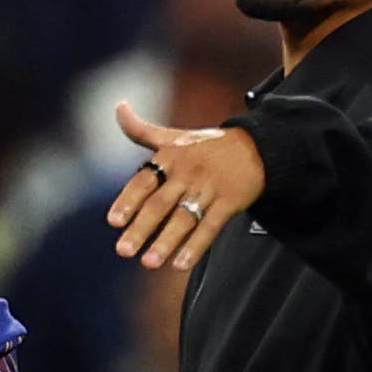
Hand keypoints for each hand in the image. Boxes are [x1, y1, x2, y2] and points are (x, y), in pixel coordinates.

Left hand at [108, 103, 266, 271]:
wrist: (258, 145)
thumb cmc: (208, 145)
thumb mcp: (175, 136)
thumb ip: (142, 130)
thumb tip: (119, 107)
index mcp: (171, 157)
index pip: (144, 180)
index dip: (128, 200)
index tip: (114, 221)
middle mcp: (188, 173)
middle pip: (160, 204)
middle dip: (141, 228)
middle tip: (124, 251)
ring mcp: (210, 188)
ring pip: (184, 218)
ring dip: (166, 242)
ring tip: (149, 263)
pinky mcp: (230, 202)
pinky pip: (211, 227)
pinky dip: (196, 246)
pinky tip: (180, 264)